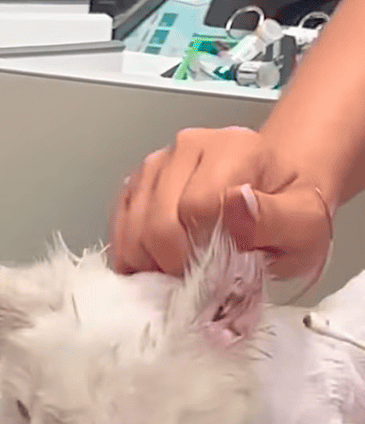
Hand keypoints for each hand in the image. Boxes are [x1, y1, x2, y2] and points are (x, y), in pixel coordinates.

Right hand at [109, 127, 332, 280]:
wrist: (276, 195)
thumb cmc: (288, 215)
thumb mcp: (305, 225)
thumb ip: (276, 219)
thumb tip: (236, 204)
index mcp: (235, 148)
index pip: (194, 208)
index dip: (200, 252)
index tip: (216, 273)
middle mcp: (189, 146)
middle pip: (155, 220)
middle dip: (171, 262)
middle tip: (196, 277)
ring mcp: (157, 164)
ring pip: (131, 226)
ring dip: (150, 262)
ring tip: (179, 269)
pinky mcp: (136, 183)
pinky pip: (118, 226)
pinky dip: (132, 255)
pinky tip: (156, 263)